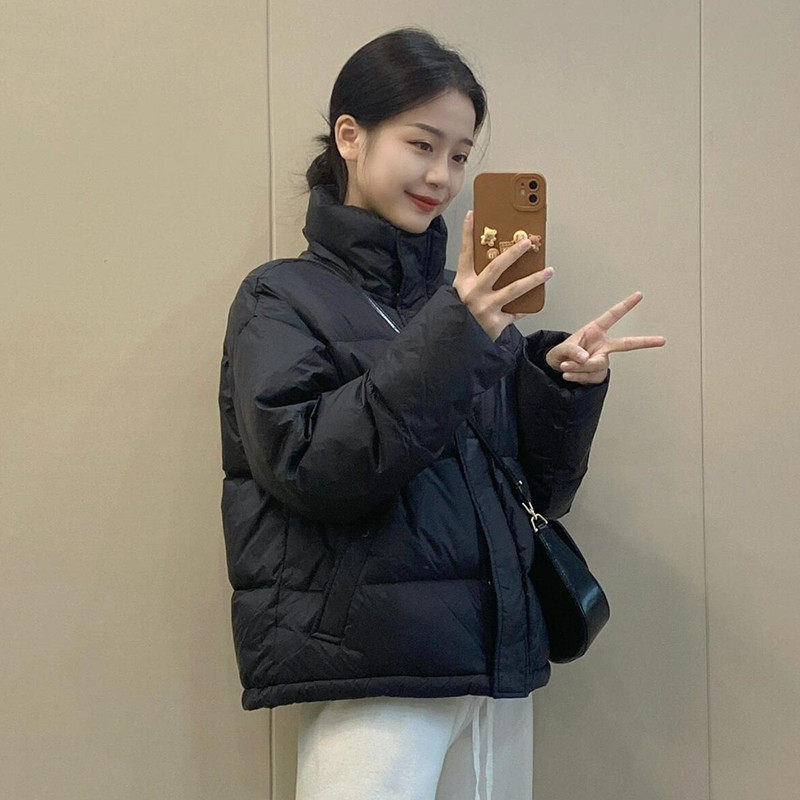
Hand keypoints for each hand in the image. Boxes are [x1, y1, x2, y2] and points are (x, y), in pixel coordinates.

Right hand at [453, 209, 553, 341]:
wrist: (456, 343)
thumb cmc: (460, 316)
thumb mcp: (460, 294)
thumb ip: (475, 279)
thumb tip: (497, 260)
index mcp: (463, 283)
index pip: (465, 254)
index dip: (468, 233)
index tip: (474, 214)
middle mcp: (473, 293)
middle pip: (496, 267)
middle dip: (514, 253)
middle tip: (528, 242)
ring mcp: (485, 308)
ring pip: (514, 289)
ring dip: (534, 279)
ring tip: (548, 271)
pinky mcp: (496, 323)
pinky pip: (516, 312)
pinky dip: (524, 307)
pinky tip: (534, 302)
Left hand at [544, 292, 665, 383]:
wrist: (558, 369)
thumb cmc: (561, 353)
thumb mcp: (560, 349)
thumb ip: (570, 351)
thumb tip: (585, 357)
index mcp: (595, 331)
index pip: (612, 316)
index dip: (625, 305)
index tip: (638, 295)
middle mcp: (602, 345)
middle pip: (626, 344)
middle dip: (645, 342)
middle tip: (662, 340)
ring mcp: (603, 360)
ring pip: (595, 365)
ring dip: (577, 368)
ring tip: (565, 366)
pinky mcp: (599, 374)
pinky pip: (590, 377)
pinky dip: (577, 377)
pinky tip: (569, 374)